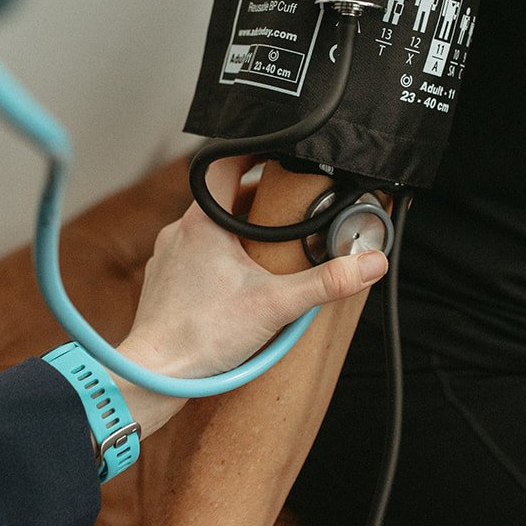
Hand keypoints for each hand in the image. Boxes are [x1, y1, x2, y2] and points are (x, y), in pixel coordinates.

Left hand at [123, 155, 387, 380]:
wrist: (155, 374)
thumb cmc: (202, 336)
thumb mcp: (276, 305)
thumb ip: (327, 282)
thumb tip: (370, 263)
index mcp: (202, 221)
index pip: (226, 162)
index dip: (253, 150)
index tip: (279, 152)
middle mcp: (180, 231)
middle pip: (224, 197)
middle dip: (258, 200)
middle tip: (290, 207)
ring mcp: (168, 255)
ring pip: (209, 227)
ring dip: (238, 230)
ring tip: (269, 246)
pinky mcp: (164, 279)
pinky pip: (195, 253)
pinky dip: (219, 256)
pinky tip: (238, 280)